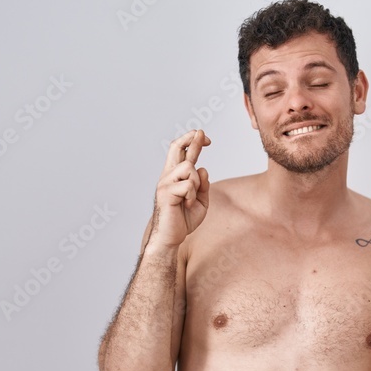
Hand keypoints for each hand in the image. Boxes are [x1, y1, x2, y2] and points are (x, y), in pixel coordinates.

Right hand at [149, 129, 210, 247]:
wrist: (171, 237)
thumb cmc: (183, 220)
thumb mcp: (201, 201)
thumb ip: (203, 186)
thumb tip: (203, 168)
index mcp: (176, 176)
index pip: (182, 151)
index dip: (193, 141)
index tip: (204, 137)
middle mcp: (168, 176)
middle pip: (176, 147)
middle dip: (191, 138)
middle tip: (202, 133)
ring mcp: (165, 183)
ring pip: (189, 168)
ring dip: (197, 183)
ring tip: (191, 199)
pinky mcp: (166, 193)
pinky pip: (188, 185)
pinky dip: (193, 196)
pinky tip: (187, 205)